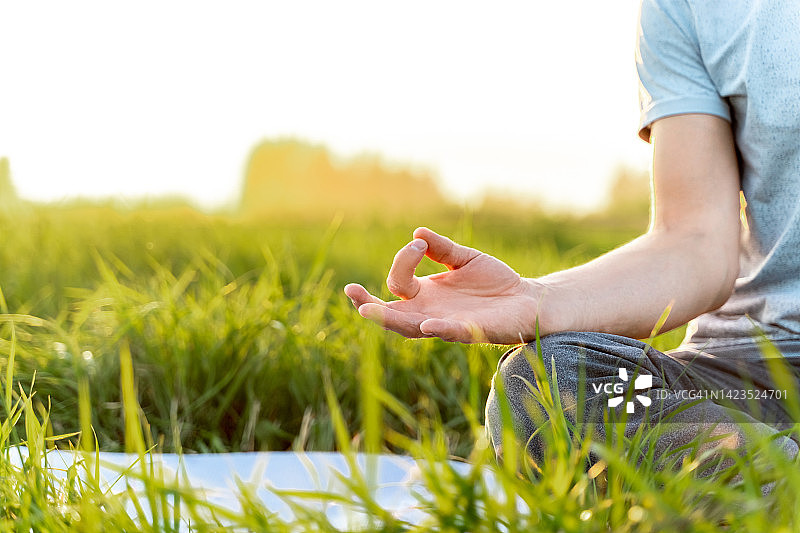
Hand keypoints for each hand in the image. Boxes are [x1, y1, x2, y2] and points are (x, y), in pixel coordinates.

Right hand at [344, 227, 542, 343]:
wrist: (527, 300)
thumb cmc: (495, 282)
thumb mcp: (465, 259)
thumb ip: (442, 248)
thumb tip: (418, 232)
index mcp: (426, 294)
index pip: (397, 283)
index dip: (402, 261)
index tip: (420, 243)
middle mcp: (430, 311)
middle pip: (390, 314)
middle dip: (368, 304)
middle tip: (352, 291)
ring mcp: (447, 324)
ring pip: (410, 327)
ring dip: (390, 320)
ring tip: (369, 310)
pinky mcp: (471, 331)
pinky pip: (451, 333)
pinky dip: (439, 329)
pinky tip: (428, 324)